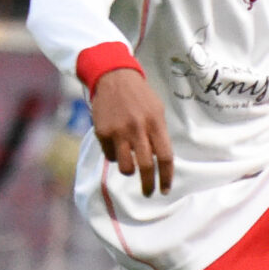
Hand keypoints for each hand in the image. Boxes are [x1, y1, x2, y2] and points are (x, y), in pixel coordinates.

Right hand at [89, 66, 173, 196]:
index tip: (165, 189)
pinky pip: (109, 156)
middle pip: (145, 166)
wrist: (113, 77)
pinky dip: (114, 155)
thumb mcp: (157, 110)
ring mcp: (118, 131)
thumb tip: (160, 162)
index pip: (165, 157)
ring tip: (129, 163)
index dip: (166, 177)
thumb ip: (159, 135)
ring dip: (129, 170)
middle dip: (148, 185)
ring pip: (125, 167)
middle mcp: (137, 128)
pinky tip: (115, 143)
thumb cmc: (140, 96)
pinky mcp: (102, 132)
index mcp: (155, 122)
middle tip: (148, 192)